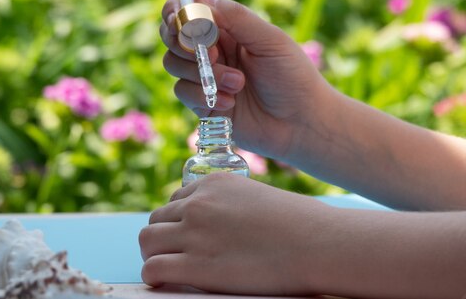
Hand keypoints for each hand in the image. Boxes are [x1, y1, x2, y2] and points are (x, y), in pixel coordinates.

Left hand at [139, 173, 331, 294]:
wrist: (317, 243)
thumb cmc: (299, 224)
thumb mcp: (256, 198)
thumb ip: (230, 206)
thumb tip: (221, 226)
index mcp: (213, 183)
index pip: (176, 200)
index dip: (178, 221)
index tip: (186, 236)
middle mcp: (198, 203)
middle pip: (157, 218)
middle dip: (163, 237)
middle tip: (174, 255)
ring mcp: (194, 233)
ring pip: (147, 240)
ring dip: (153, 255)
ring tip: (167, 269)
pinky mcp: (196, 265)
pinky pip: (153, 269)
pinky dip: (153, 277)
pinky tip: (166, 283)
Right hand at [160, 0, 331, 160]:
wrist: (302, 123)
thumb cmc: (293, 76)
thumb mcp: (269, 40)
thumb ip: (234, 17)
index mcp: (227, 26)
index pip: (186, 7)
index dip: (176, 10)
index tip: (180, 21)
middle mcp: (211, 48)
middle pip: (171, 35)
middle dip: (183, 42)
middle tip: (212, 54)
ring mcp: (204, 76)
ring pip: (173, 63)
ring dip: (203, 72)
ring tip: (239, 83)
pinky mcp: (201, 102)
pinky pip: (182, 91)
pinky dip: (204, 95)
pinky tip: (231, 102)